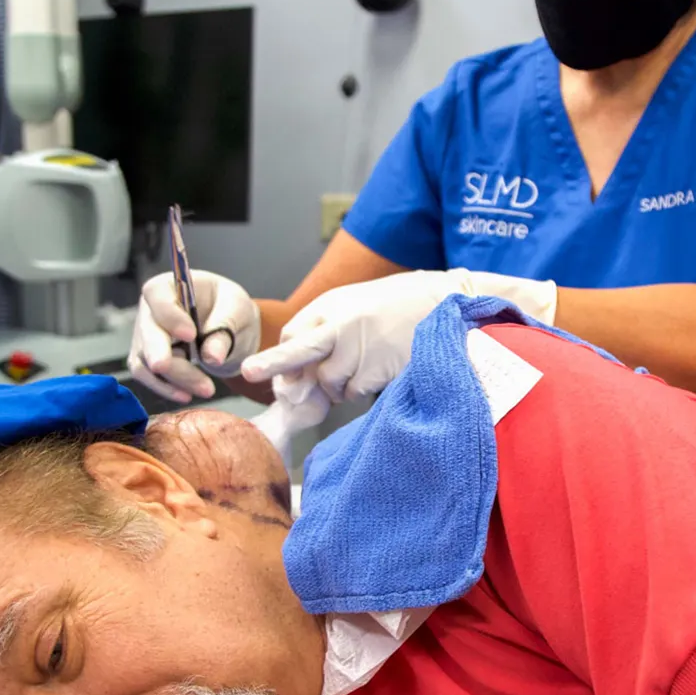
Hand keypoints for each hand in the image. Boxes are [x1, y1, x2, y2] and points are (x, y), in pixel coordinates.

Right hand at [128, 269, 261, 402]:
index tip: (190, 334)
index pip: (158, 296)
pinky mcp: (148, 360)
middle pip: (147, 333)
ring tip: (206, 389)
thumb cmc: (229, 307)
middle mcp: (150, 310)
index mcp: (169, 286)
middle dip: (163, 356)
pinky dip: (167, 389)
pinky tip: (187, 395)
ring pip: (147, 361)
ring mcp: (145, 337)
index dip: (170, 316)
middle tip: (176, 371)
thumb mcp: (237, 309)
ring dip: (174, 379)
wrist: (228, 327)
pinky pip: (149, 378)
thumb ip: (224, 326)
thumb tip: (212, 357)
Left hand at [240, 269, 555, 403]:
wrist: (444, 302)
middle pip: (297, 354)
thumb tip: (297, 375)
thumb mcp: (355, 306)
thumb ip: (326, 332)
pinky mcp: (378, 369)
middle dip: (273, 366)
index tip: (264, 371)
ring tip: (365, 363)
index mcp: (332, 306)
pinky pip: (355, 392)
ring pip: (330, 384)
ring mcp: (359, 348)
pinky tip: (379, 368)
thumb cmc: (396, 306)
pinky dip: (361, 389)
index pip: (292, 336)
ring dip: (339, 386)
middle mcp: (341, 325)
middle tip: (250, 372)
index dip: (282, 358)